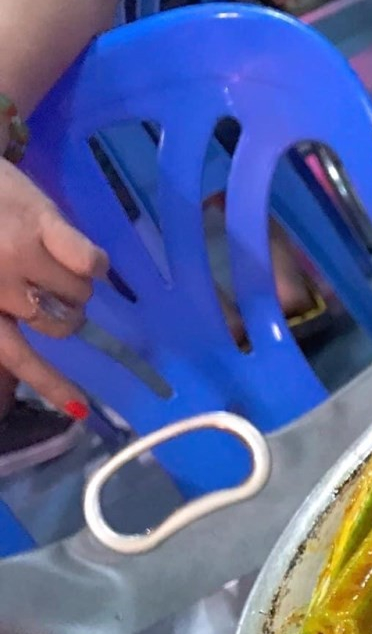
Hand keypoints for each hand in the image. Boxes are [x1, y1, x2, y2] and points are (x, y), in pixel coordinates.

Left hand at [0, 156, 106, 416]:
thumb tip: (23, 349)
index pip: (17, 355)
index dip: (50, 383)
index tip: (81, 411)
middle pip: (61, 323)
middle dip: (64, 312)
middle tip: (51, 290)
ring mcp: (19, 253)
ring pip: (80, 293)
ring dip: (77, 283)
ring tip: (55, 260)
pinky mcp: (42, 222)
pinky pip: (90, 261)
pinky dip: (92, 261)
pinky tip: (74, 248)